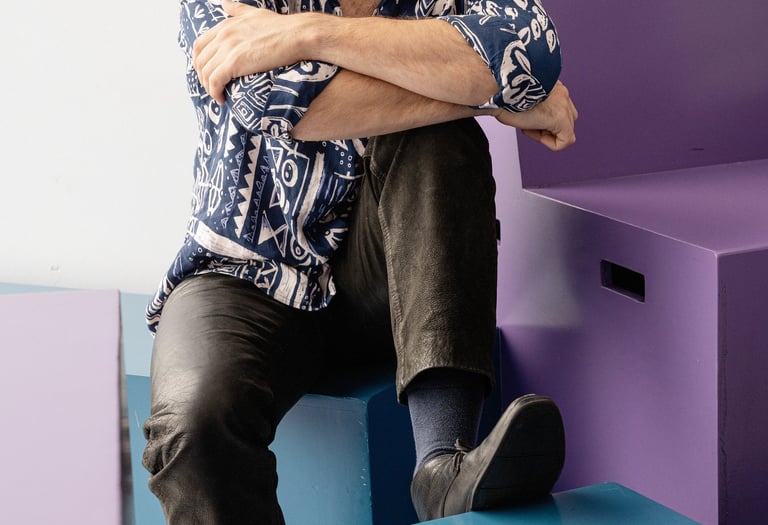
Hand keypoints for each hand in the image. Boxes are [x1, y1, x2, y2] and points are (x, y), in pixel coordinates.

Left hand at [193, 0, 307, 103]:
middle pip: (199, 60)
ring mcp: (228, 48)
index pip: (200, 45)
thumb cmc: (282, 27)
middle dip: (202, 76)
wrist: (297, 35)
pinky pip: (215, 81)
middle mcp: (223, 35)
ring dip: (208, 87)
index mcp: (226, 25)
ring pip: (205, 72)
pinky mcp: (234, 62)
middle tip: (212, 87)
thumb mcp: (255, 13)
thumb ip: (237, 10)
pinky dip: (214, 92)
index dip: (200, 62)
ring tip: (217, 96)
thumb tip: (224, 3)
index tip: (207, 73)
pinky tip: (221, 99)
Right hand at [494, 81, 577, 151]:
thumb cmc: (501, 93)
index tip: (527, 116)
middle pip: (568, 118)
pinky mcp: (561, 118)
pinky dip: (550, 142)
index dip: (543, 118)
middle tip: (528, 123)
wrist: (497, 89)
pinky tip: (534, 132)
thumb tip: (524, 116)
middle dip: (548, 126)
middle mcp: (561, 93)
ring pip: (566, 129)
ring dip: (547, 133)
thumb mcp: (519, 96)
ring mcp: (563, 105)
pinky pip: (565, 141)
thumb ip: (530, 104)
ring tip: (528, 126)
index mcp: (551, 84)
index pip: (559, 106)